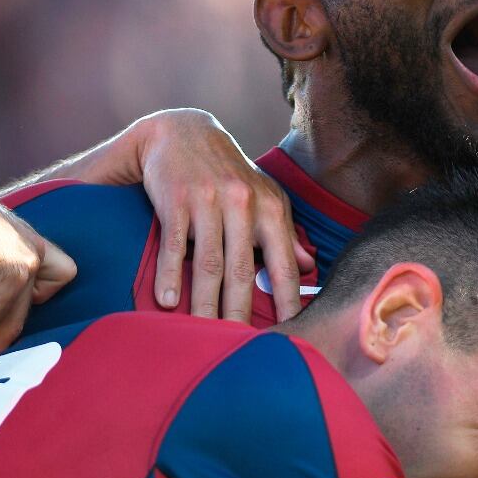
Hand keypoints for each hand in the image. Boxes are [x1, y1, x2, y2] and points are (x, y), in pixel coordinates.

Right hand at [125, 109, 312, 321]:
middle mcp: (242, 203)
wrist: (181, 132)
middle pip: (243, 269)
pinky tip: (167, 302)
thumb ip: (285, 233)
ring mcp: (208, 200)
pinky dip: (171, 274)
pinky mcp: (175, 199)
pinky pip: (174, 243)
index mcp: (270, 207)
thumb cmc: (229, 173)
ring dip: (205, 302)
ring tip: (204, 333)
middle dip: (242, 311)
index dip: (289, 298)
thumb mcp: (264, 196)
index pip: (283, 262)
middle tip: (241, 345)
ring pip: (209, 262)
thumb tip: (310, 268)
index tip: (292, 332)